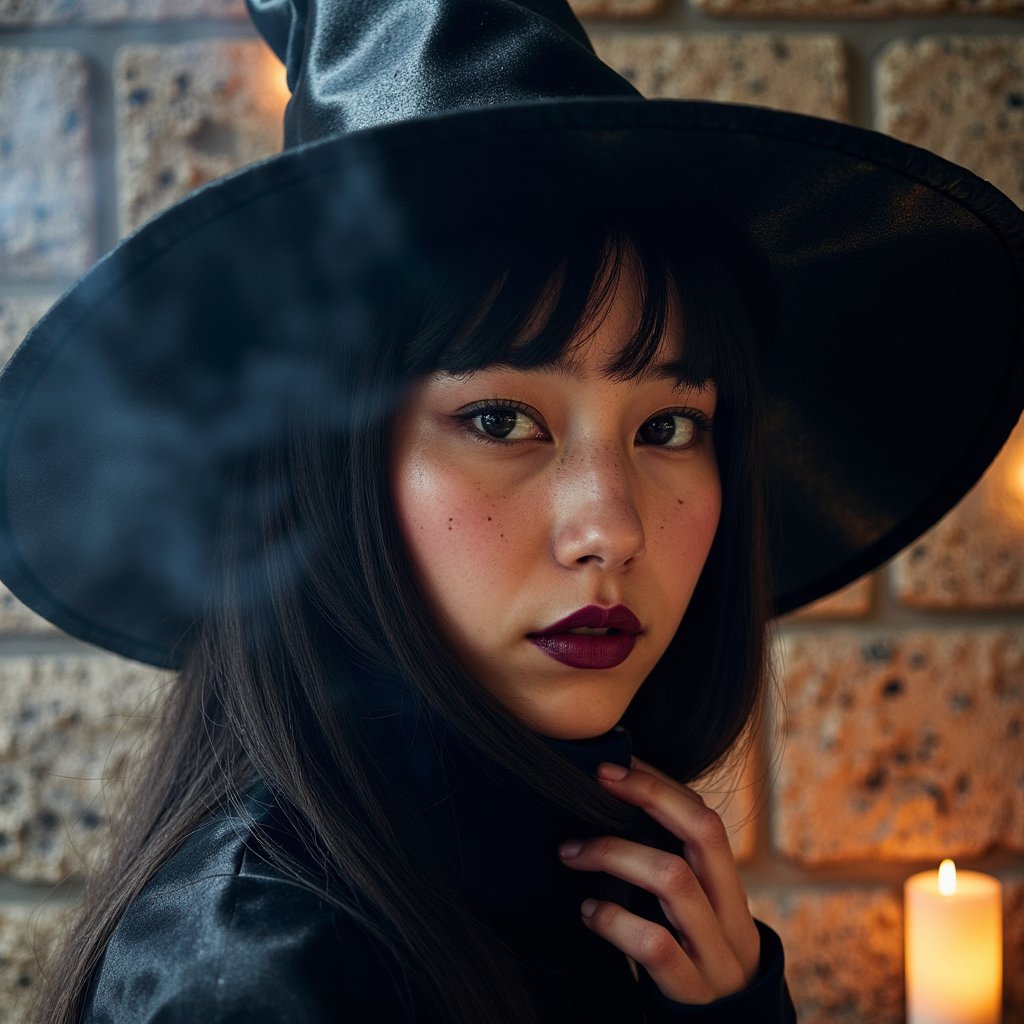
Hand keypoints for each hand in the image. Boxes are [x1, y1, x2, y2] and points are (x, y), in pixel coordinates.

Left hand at [557, 756, 760, 1004]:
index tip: (613, 766)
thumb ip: (671, 867)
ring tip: (571, 854)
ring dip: (615, 856)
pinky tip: (589, 912)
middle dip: (648, 797)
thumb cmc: (695, 957)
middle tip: (595, 785)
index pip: (705, 817)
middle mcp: (730, 914)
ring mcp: (714, 953)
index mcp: (730, 887)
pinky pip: (655, 945)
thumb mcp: (697, 911)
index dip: (660, 785)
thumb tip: (609, 807)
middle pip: (702, 833)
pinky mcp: (691, 992)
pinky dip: (615, 920)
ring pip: (673, 880)